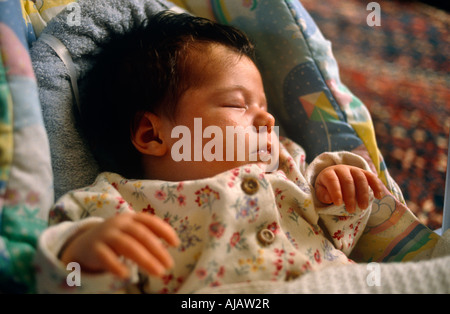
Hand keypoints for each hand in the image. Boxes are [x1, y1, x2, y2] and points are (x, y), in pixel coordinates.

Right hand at [60, 212, 179, 278]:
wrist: (84, 242)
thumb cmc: (116, 238)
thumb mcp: (131, 232)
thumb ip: (148, 236)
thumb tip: (171, 246)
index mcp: (131, 218)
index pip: (150, 221)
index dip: (164, 230)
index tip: (176, 244)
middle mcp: (119, 223)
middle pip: (141, 235)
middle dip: (157, 250)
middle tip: (169, 265)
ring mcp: (106, 235)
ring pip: (127, 246)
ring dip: (145, 259)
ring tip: (158, 272)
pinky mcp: (94, 248)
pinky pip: (106, 257)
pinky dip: (116, 265)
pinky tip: (127, 275)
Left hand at [315, 165, 383, 212]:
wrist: (334, 177)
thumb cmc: (326, 188)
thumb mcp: (320, 191)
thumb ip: (323, 195)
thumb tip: (329, 198)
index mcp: (329, 173)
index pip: (332, 180)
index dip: (335, 192)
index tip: (338, 204)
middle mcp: (342, 169)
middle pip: (348, 181)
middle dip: (350, 196)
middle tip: (351, 210)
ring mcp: (353, 169)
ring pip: (360, 178)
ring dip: (363, 193)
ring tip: (363, 207)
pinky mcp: (364, 172)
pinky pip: (371, 177)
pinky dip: (376, 186)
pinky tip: (379, 196)